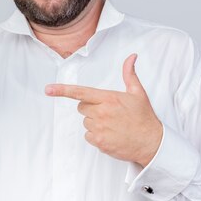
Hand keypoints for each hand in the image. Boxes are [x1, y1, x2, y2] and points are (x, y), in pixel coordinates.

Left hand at [45, 54, 162, 165]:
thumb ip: (130, 74)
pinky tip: (110, 135)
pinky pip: (88, 136)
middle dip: (91, 108)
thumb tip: (131, 56)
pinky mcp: (100, 142)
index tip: (48, 89)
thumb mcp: (138, 93)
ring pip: (85, 122)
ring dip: (95, 122)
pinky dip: (97, 136)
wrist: (152, 143)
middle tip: (108, 112)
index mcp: (109, 98)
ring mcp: (100, 128)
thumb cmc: (144, 117)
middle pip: (81, 107)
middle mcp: (102, 112)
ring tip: (112, 125)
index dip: (62, 90)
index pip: (81, 92)